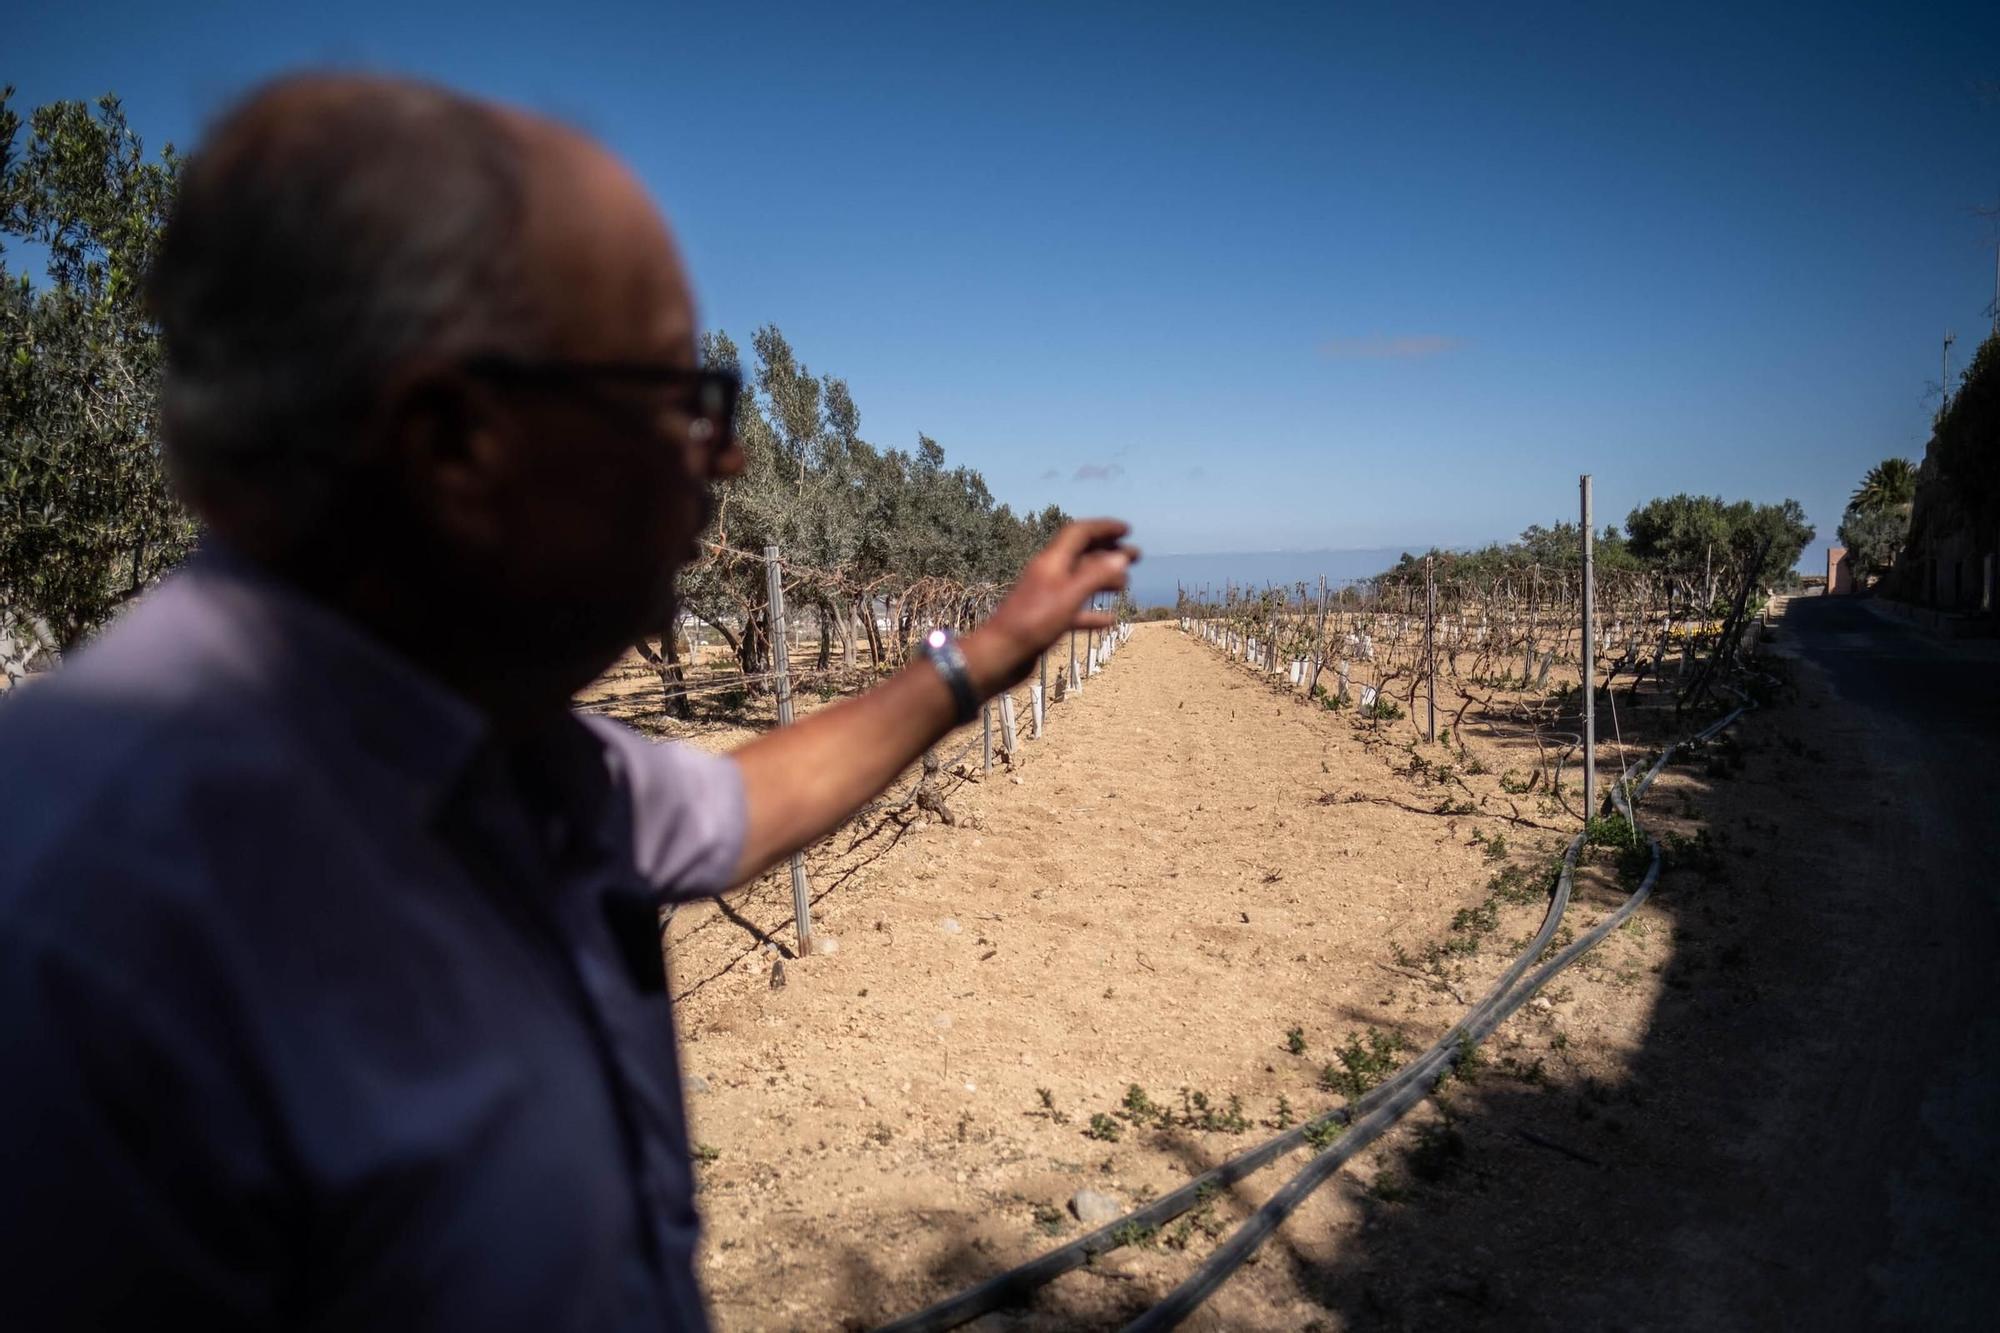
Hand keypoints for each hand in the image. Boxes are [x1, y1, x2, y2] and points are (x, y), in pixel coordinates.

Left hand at [961, 518, 1138, 695]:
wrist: (1000, 655)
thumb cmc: (1033, 623)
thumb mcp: (1069, 596)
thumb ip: (1096, 575)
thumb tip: (1121, 556)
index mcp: (1051, 561)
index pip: (1079, 533)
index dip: (1103, 528)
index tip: (1127, 530)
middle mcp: (1048, 574)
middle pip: (1082, 555)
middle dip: (1109, 552)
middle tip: (1136, 555)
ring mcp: (1046, 597)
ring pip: (1080, 581)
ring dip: (1104, 579)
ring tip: (1126, 584)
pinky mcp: (1045, 620)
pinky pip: (1073, 610)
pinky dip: (1092, 612)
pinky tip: (1109, 619)